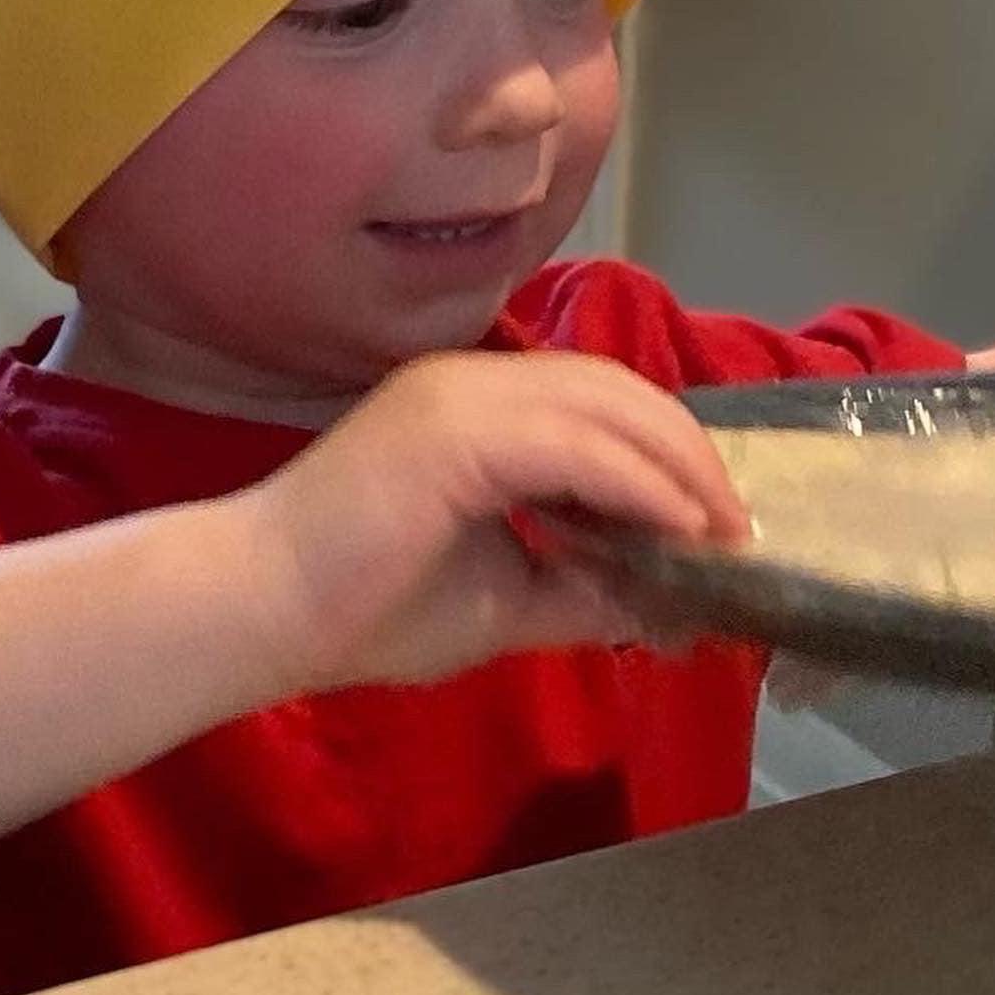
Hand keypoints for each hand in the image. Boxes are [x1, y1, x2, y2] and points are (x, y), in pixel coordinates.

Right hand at [245, 352, 748, 693]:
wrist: (258, 614)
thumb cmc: (363, 607)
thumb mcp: (501, 596)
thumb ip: (580, 587)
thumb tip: (660, 603)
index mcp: (479, 405)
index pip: (600, 402)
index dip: (668, 452)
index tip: (715, 519)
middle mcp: (477, 380)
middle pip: (618, 391)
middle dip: (688, 454)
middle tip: (736, 524)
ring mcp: (465, 396)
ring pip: (609, 407)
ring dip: (679, 468)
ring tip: (721, 529)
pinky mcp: (460, 431)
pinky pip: (580, 449)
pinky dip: (641, 485)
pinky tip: (680, 527)